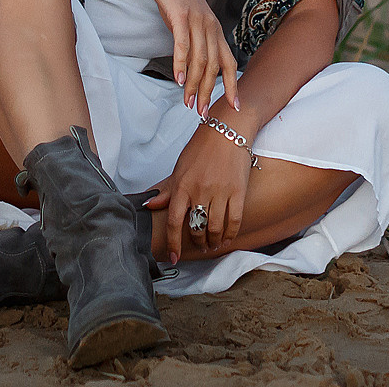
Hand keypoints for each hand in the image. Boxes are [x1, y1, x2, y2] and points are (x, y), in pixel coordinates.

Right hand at [140, 0, 240, 116]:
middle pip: (215, 66)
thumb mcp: (190, 19)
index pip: (229, 62)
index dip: (233, 85)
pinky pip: (183, 44)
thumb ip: (196, 40)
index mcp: (215, 28)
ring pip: (200, 59)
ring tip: (188, 104)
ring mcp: (196, 20)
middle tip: (203, 114)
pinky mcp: (180, 15)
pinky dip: (182, 64)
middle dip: (210, 93)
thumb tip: (194, 65)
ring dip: (195, 84)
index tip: (234, 107)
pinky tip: (179, 81)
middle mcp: (210, 25)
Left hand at [145, 118, 251, 263]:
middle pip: (196, 228)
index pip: (175, 221)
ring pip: (215, 228)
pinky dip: (230, 233)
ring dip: (213, 241)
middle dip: (197, 242)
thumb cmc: (201, 148)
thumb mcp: (180, 167)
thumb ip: (167, 189)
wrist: (227, 131)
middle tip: (199, 246)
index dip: (173, 243)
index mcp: (182, 186)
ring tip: (212, 244)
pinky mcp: (238, 192)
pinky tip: (226, 238)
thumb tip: (150, 205)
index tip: (174, 257)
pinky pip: (234, 220)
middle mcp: (200, 191)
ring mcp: (220, 192)